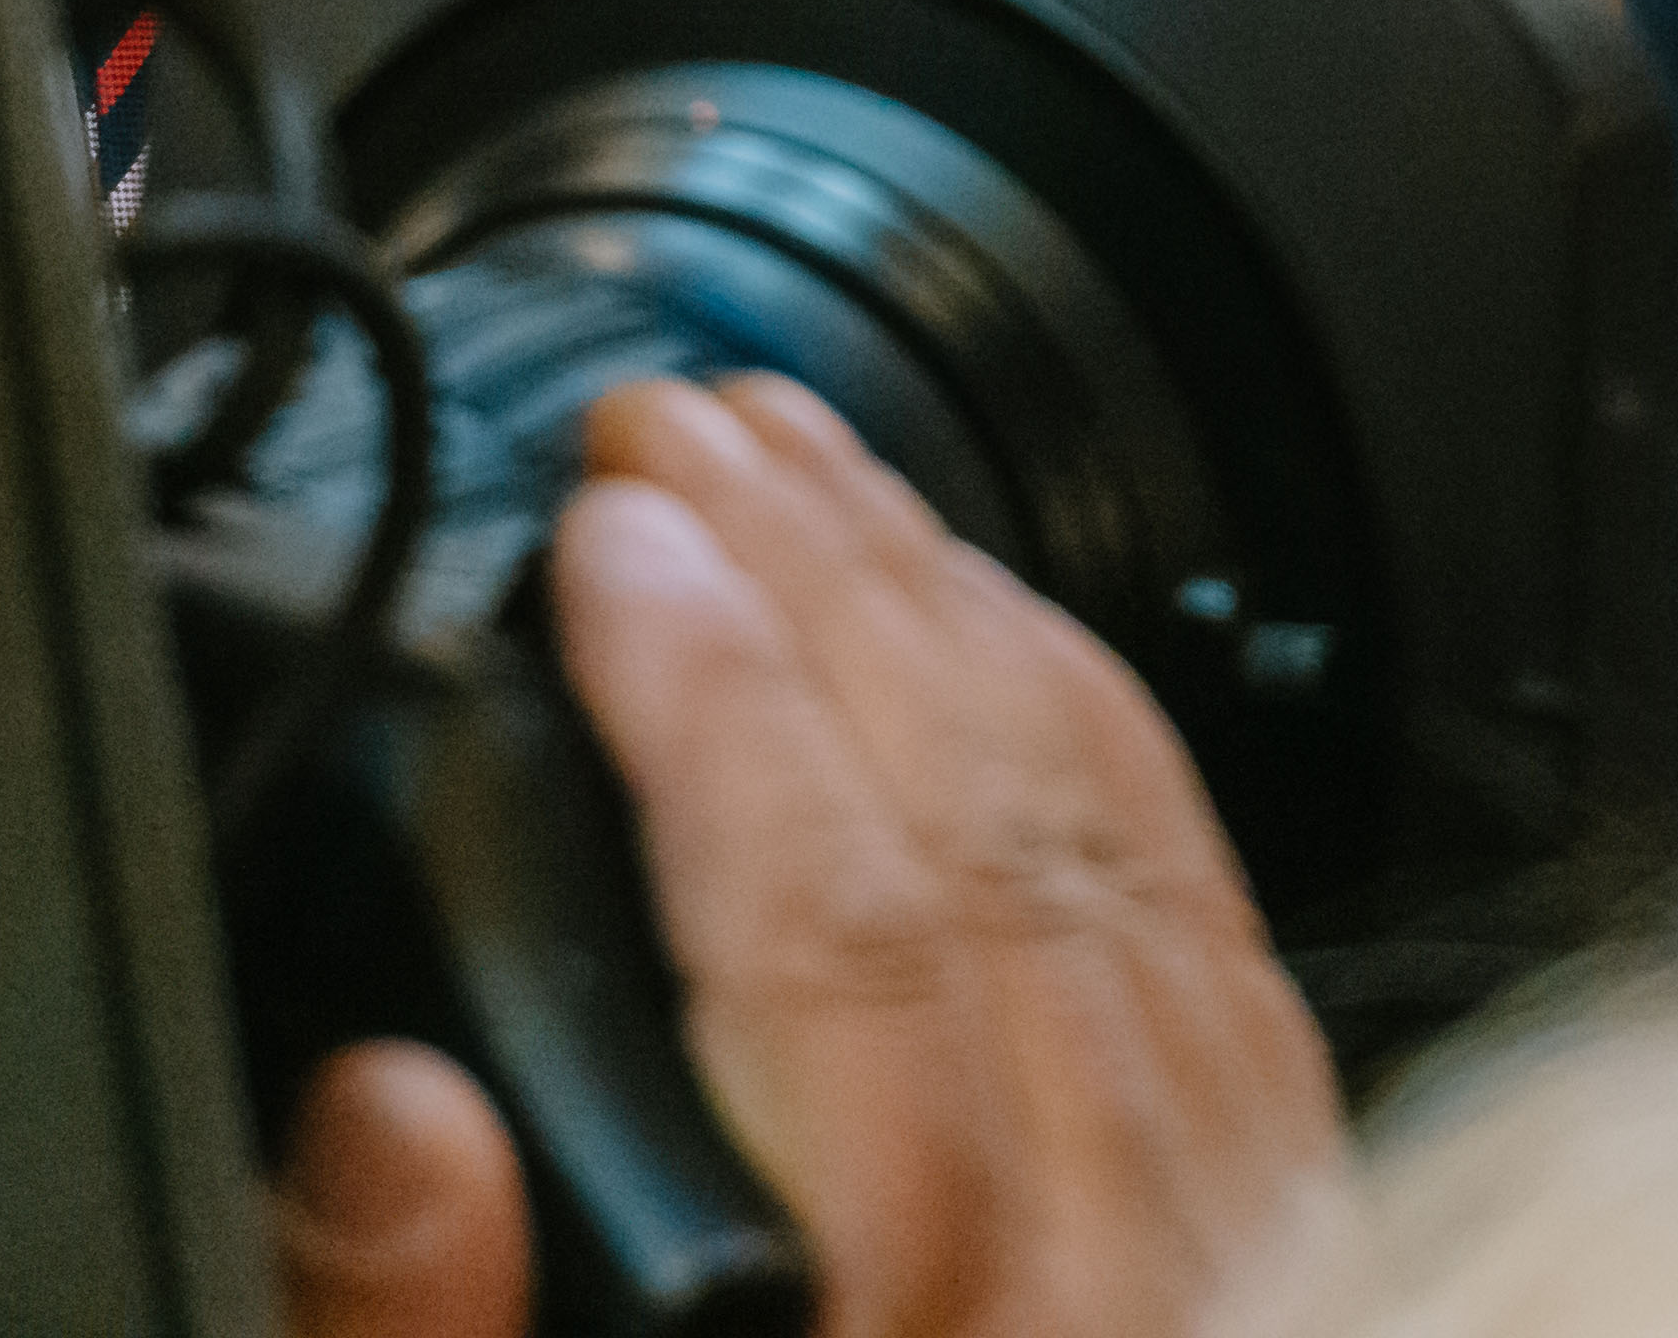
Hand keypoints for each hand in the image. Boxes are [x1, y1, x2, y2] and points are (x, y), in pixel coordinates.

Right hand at [271, 375, 1352, 1337]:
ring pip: (1113, 844)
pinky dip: (1093, 736)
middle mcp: (1120, 1267)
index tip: (610, 542)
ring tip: (803, 468)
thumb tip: (393, 1114)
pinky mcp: (1284, 1221)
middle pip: (989, 840)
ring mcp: (1237, 1233)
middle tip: (681, 430)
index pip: (831, 944)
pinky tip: (994, 633)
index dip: (712, 710)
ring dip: (951, 617)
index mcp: (929, 1332)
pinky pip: (1208, 920)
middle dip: (821, 584)